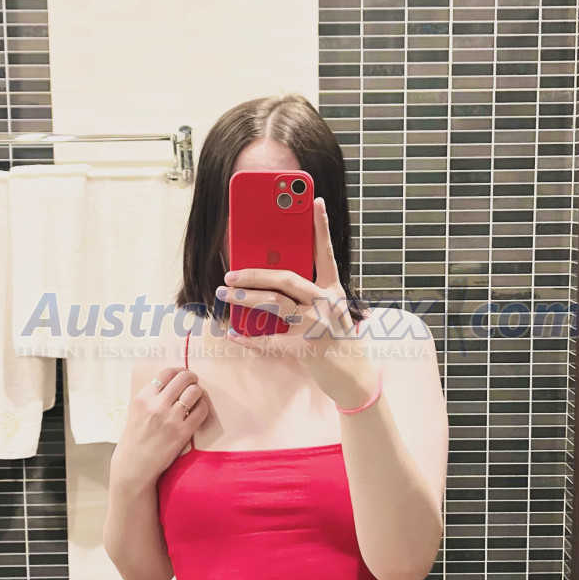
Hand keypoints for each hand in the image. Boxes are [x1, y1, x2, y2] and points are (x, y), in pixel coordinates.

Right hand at [110, 365, 209, 489]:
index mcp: (142, 397)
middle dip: (192, 378)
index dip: (180, 371)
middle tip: (193, 384)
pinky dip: (203, 408)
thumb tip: (173, 383)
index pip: (167, 372)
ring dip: (199, 393)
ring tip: (196, 399)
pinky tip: (198, 412)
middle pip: (184, 378)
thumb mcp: (136, 412)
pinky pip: (201, 410)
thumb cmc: (135, 439)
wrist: (134, 466)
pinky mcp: (182, 432)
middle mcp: (156, 405)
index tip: (184, 376)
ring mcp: (170, 418)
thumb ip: (152, 397)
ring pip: (195, 391)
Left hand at [217, 197, 377, 407]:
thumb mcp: (329, 313)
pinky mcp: (306, 347)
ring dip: (244, 297)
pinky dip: (247, 338)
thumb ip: (306, 297)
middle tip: (229, 274)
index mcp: (333, 290)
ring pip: (274, 303)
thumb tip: (267, 285)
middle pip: (286, 277)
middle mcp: (327, 303)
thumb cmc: (337, 342)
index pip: (326, 252)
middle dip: (254, 273)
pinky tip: (232, 333)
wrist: (354, 379)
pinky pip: (268, 339)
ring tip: (225, 294)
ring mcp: (317, 324)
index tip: (314, 200)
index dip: (320, 226)